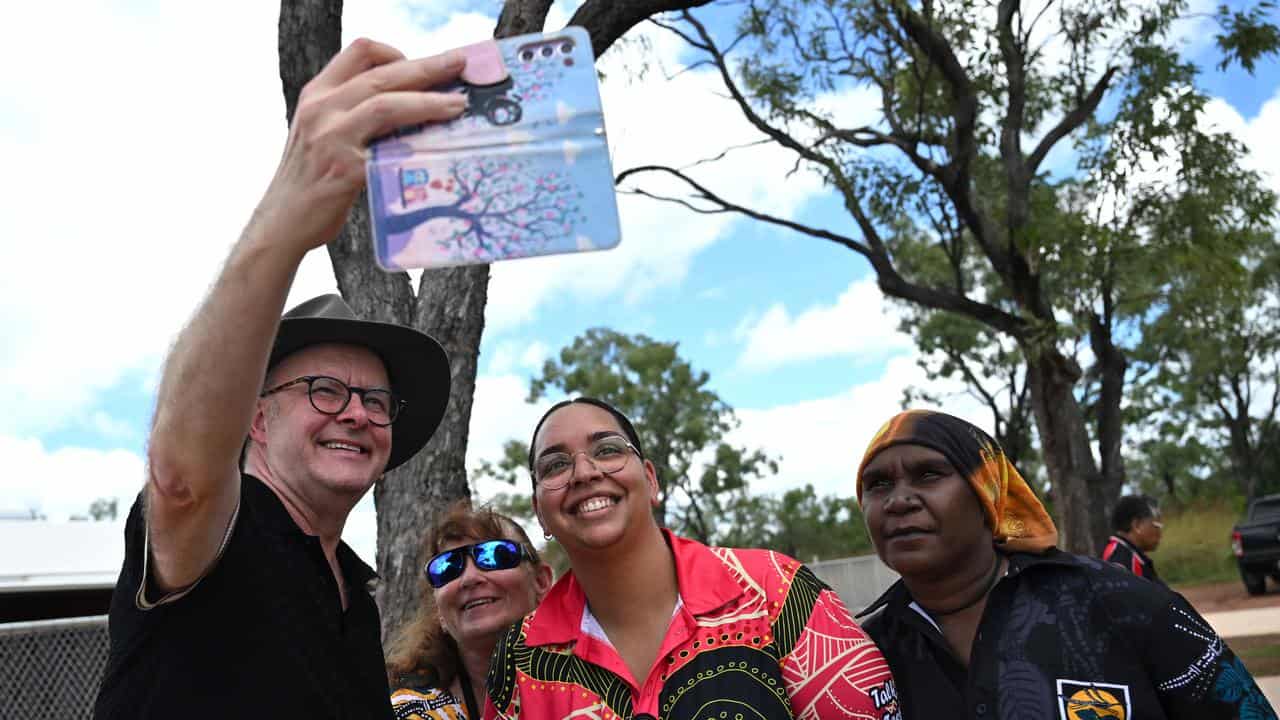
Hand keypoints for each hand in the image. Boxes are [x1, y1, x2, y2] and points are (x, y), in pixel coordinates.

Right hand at [254, 39, 467, 255]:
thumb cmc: (311, 178)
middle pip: (382, 73)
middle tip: (458, 65)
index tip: (421, 64)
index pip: (359, 51)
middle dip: (427, 67)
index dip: (396, 52)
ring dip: (429, 101)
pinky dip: (417, 143)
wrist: (282, 221)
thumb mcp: (322, 131)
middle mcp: (322, 109)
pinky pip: (387, 150)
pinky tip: (438, 145)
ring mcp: (331, 138)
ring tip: (458, 103)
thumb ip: (352, 112)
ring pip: (387, 104)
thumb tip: (408, 106)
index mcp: (318, 94)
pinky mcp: (344, 170)